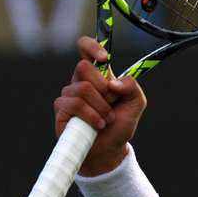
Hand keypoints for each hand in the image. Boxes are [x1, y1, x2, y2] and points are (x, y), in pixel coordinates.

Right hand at [53, 36, 146, 175]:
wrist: (109, 149)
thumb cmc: (120, 124)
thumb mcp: (136, 104)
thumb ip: (132, 87)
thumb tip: (113, 82)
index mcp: (99, 74)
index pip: (86, 48)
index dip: (91, 46)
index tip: (105, 58)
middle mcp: (81, 80)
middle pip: (83, 67)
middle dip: (103, 88)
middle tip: (112, 103)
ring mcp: (69, 94)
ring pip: (82, 88)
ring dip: (101, 106)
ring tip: (107, 118)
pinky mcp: (61, 109)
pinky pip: (74, 104)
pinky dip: (91, 115)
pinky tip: (98, 124)